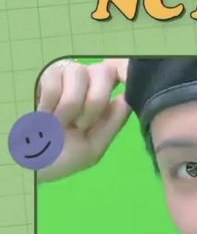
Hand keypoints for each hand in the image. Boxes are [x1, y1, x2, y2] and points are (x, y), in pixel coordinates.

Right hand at [36, 58, 131, 182]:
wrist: (33, 162)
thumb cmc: (64, 156)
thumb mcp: (94, 147)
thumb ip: (112, 124)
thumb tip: (125, 98)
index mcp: (104, 100)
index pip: (121, 75)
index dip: (124, 73)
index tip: (122, 89)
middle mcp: (89, 83)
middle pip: (104, 72)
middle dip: (94, 101)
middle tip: (80, 125)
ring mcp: (68, 76)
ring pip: (79, 72)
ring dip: (71, 104)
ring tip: (60, 123)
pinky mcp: (46, 76)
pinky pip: (54, 80)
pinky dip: (51, 103)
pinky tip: (45, 116)